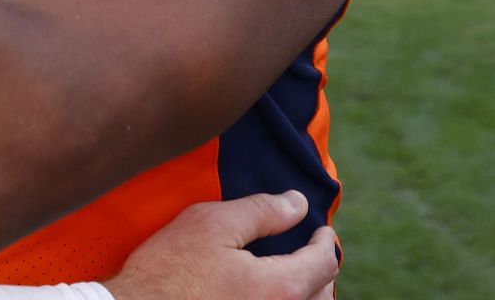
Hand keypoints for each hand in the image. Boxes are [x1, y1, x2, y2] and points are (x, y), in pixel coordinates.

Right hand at [106, 191, 336, 299]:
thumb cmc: (169, 269)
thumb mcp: (212, 224)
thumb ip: (261, 212)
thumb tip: (298, 204)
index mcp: (280, 287)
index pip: (323, 262)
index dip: (325, 241)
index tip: (320, 230)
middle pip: (322, 294)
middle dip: (320, 270)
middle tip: (310, 251)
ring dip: (307, 293)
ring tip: (295, 275)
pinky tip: (267, 294)